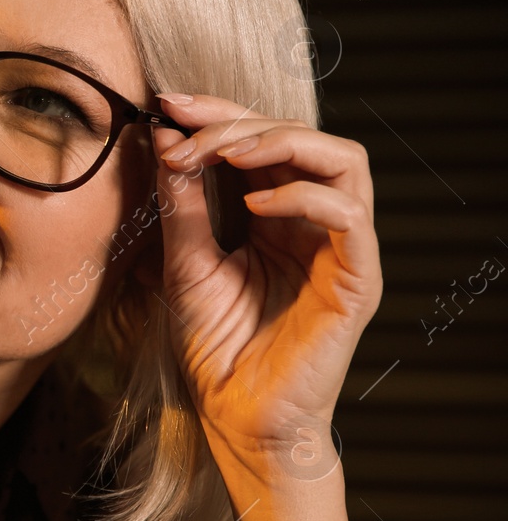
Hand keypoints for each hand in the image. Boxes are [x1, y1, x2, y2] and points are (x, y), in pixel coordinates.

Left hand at [149, 93, 381, 489]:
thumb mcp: (184, 262)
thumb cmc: (215, 345)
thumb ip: (180, 204)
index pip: (261, 142)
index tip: (167, 104)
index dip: (219, 114)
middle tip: (187, 126)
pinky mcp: (357, 279)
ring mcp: (340, 248)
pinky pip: (350, 216)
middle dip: (239, 121)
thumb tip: (164, 138)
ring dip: (281, 142)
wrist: (235, 416)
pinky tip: (256, 205)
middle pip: (301, 137)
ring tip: (226, 151)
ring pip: (342, 159)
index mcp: (275, 215)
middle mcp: (313, 223)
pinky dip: (304, 195)